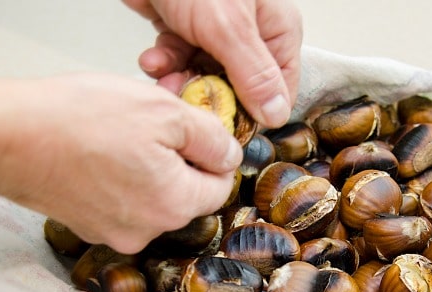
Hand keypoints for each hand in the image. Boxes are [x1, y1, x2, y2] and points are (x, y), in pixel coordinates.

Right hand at [0, 75, 242, 254]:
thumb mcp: (166, 112)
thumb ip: (211, 138)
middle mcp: (149, 231)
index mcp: (176, 205)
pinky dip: (121, 183)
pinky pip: (123, 205)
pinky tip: (100, 156)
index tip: (195, 132)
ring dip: (151, 172)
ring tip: (122, 140)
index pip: (220, 188)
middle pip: (187, 196)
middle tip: (155, 128)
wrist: (9, 137)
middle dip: (181, 163)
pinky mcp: (88, 227)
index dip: (213, 156)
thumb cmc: (85, 119)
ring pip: (154, 200)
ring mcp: (115, 233)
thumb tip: (230, 155)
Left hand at [122, 0, 302, 128]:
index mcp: (276, 30)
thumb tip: (277, 115)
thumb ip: (254, 74)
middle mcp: (251, 33)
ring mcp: (218, 31)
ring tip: (164, 77)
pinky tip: (153, 57)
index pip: (279, 87)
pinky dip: (165, 62)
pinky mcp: (187, 27)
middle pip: (239, 86)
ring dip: (181, 80)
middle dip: (210, 96)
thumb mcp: (229, 28)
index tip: (228, 124)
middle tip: (186, 98)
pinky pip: (181, 58)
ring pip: (205, 75)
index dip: (255, 110)